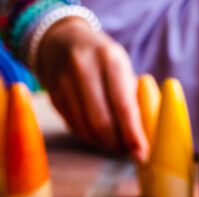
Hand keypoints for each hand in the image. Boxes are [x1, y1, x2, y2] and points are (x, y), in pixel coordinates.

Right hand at [36, 17, 148, 160]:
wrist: (62, 40)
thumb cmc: (102, 59)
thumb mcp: (122, 66)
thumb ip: (134, 97)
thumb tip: (145, 136)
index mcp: (110, 59)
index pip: (124, 106)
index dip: (133, 135)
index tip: (142, 153)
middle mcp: (84, 68)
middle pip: (102, 122)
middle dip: (117, 144)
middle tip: (128, 152)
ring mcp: (64, 81)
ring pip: (86, 128)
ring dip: (103, 143)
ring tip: (115, 145)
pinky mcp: (52, 94)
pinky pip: (73, 126)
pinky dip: (89, 136)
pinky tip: (98, 136)